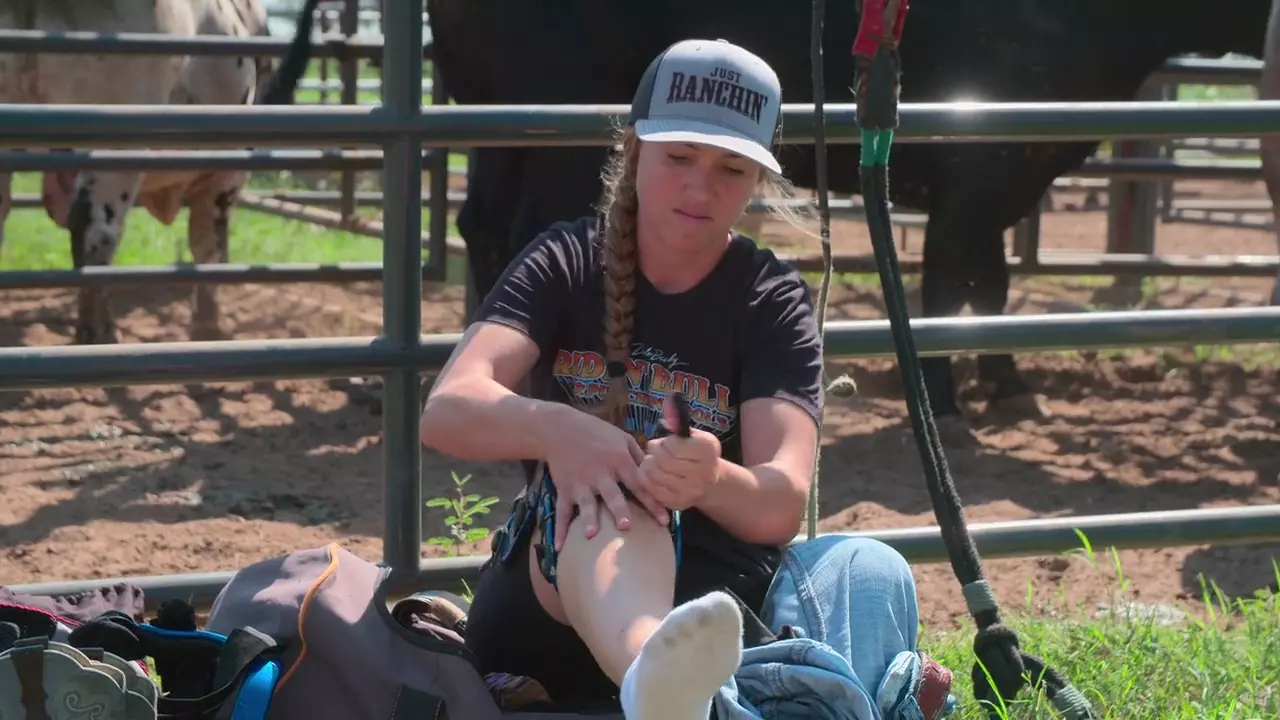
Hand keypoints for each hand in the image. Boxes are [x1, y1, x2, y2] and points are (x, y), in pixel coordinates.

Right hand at [542, 406, 668, 550]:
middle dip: (619, 510)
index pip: (639, 484)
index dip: (652, 502)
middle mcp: (600, 473)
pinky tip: (560, 546)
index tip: (664, 521)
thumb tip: (656, 473)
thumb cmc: (596, 433)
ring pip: (586, 503)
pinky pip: (561, 511)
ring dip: (588, 518)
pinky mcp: (564, 489)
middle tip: (626, 526)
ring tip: (591, 535)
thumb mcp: (622, 437)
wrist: (559, 428)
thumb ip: (639, 456)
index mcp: (618, 460)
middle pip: (612, 495)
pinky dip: (560, 529)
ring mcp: (581, 483)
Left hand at [639, 396, 721, 510]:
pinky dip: (646, 480)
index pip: (674, 445)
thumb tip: (667, 401)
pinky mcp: (678, 503)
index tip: (666, 442)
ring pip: (655, 475)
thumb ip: (678, 423)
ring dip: (647, 466)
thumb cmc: (698, 454)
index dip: (664, 443)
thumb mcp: (693, 435)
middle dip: (653, 454)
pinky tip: (651, 475)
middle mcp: (703, 472)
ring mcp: (691, 490)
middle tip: (654, 451)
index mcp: (708, 450)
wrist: (712, 482)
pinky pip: (653, 490)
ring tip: (652, 462)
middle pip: (663, 461)